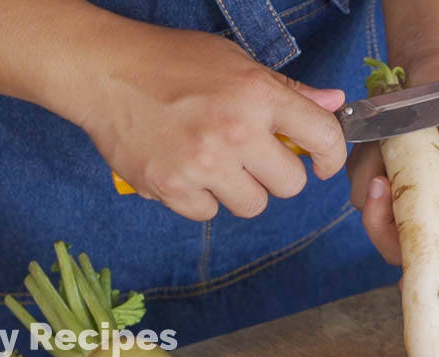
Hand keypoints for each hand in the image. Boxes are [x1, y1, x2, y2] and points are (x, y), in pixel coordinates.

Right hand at [56, 21, 346, 220]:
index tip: (322, 163)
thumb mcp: (236, 63)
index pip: (323, 137)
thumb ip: (287, 90)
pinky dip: (201, 198)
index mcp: (258, 95)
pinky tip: (187, 171)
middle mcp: (235, 132)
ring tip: (217, 164)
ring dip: (240, 190)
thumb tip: (333, 103)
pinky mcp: (171, 187)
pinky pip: (208, 213)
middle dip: (278, 175)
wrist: (105, 73)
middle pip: (290, 185)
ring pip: (252, 205)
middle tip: (256, 160)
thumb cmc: (171, 62)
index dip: (331, 156)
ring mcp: (202, 164)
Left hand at [348, 57, 438, 281]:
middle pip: (405, 249)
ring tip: (386, 147)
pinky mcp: (378, 179)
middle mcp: (434, 209)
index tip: (412, 267)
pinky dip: (362, 166)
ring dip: (373, 185)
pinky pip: (358, 188)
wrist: (427, 68)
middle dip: (385, 225)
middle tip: (381, 186)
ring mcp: (403, 196)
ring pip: (375, 218)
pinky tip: (377, 142)